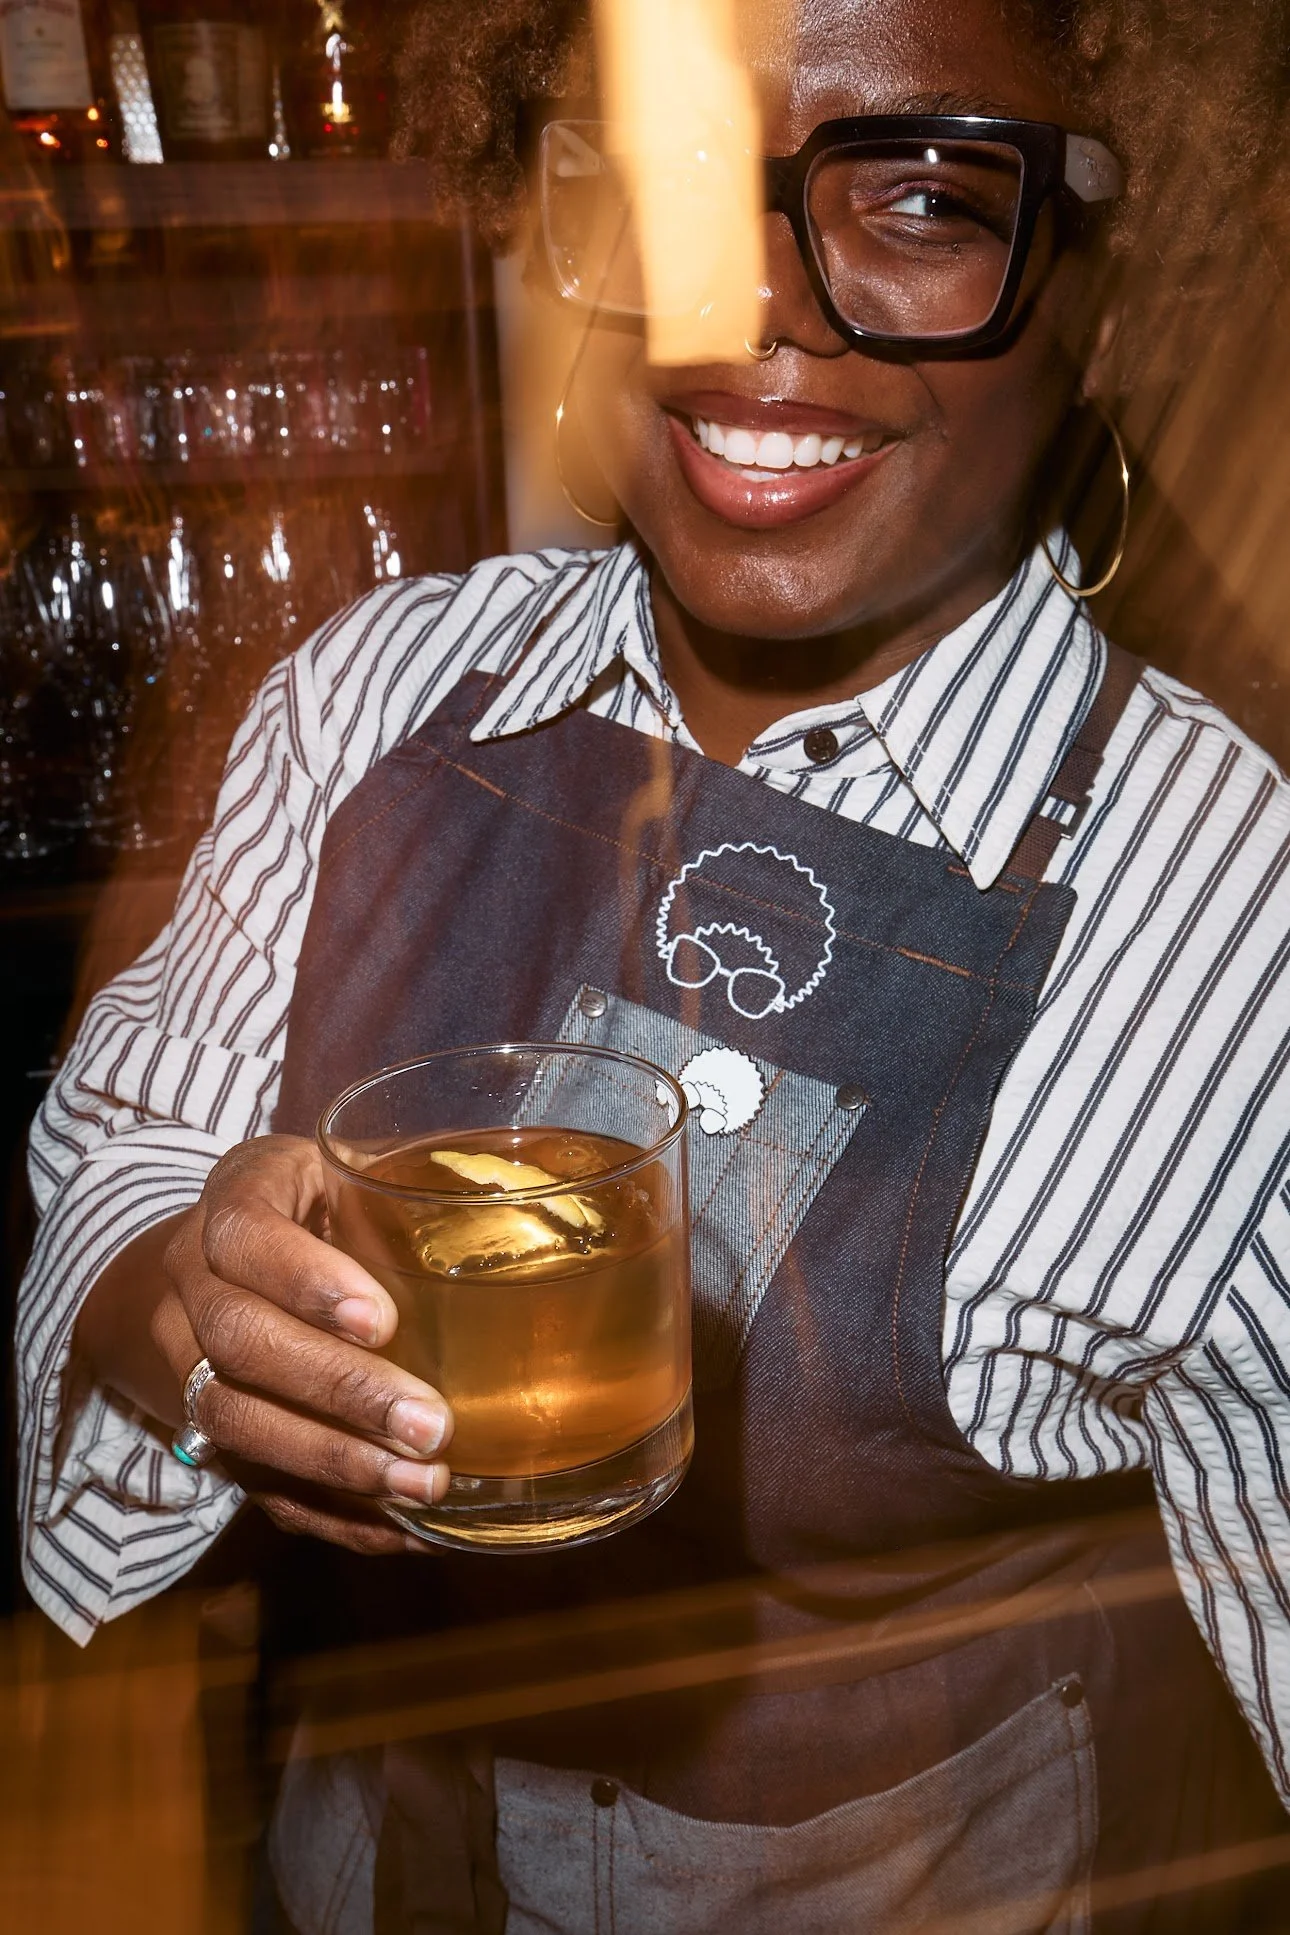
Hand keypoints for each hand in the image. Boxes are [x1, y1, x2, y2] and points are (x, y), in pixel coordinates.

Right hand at [152, 1134, 452, 1552]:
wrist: (214, 1263)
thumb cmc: (319, 1204)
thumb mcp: (354, 1166)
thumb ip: (416, 1181)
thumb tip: (520, 1197)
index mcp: (238, 1195)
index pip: (245, 1234)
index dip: (305, 1281)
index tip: (382, 1321)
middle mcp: (192, 1280)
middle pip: (240, 1342)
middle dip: (340, 1391)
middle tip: (430, 1426)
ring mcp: (186, 1360)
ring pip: (235, 1420)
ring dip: (333, 1461)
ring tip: (422, 1483)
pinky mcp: (205, 1433)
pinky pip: (253, 1482)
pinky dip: (328, 1512)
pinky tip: (400, 1526)